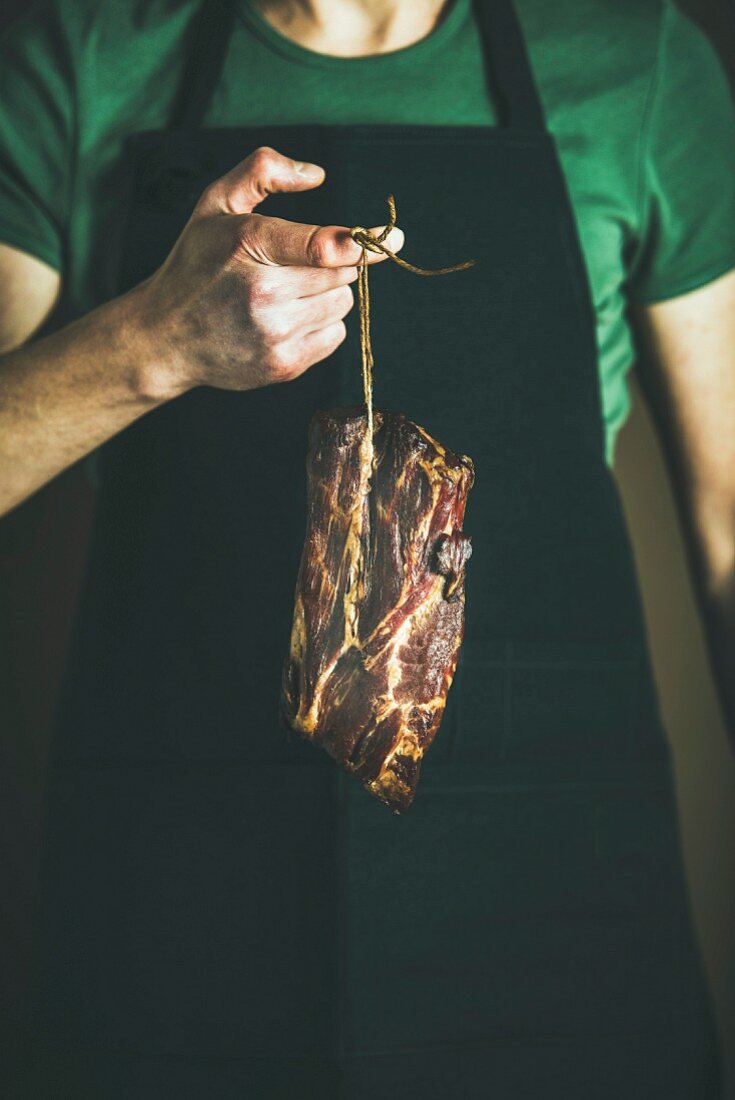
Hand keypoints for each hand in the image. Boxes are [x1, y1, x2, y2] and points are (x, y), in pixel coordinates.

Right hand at [132, 145, 403, 398]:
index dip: (361, 244)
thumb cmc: (196, 263)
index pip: (323, 246)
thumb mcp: (216, 203)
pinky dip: (322, 324)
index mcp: (247, 244)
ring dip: (328, 295)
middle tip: (299, 265)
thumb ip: (263, 170)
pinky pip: (335, 336)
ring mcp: (274, 334)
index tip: (394, 238)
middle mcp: (262, 293)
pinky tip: (288, 319)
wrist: (165, 336)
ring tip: (287, 293)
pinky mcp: (283, 365)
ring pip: (342, 304)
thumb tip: (318, 175)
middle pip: (342, 274)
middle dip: (333, 264)